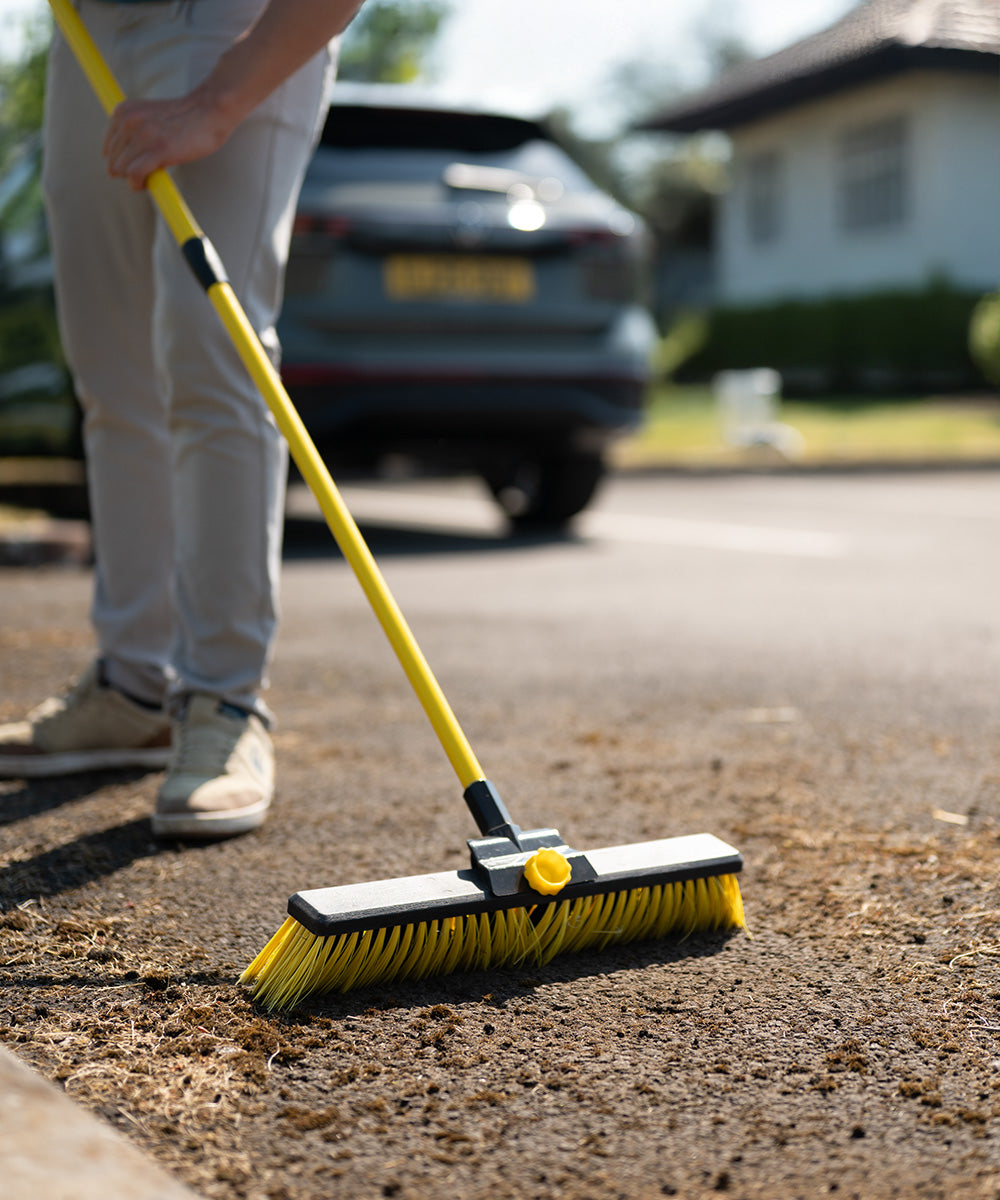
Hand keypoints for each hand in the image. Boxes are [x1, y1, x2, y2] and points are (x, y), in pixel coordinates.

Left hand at [103, 91, 236, 189]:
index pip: (109, 149)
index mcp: (123, 111)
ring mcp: (143, 135)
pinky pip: (135, 175)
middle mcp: (129, 121)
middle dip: (129, 173)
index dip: (123, 163)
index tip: (139, 167)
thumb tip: (122, 158)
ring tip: (152, 178)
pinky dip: (138, 185)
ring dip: (135, 180)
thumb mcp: (149, 116)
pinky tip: (150, 184)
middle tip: (149, 174)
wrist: (210, 110)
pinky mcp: (157, 150)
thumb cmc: (185, 117)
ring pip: (122, 170)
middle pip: (113, 162)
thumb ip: (133, 129)